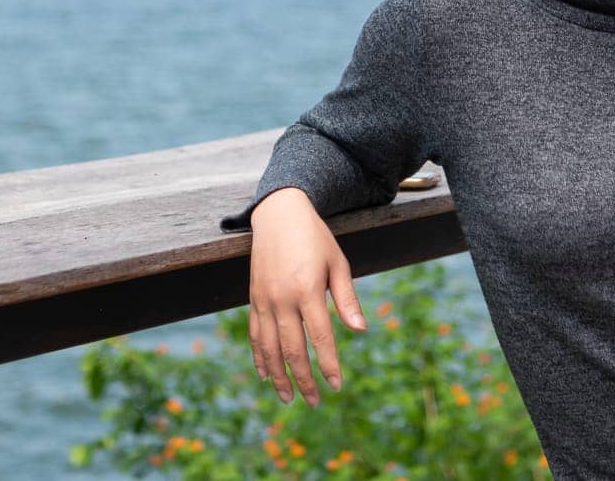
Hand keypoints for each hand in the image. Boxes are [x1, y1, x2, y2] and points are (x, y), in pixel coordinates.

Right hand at [246, 187, 368, 406]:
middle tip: (315, 402)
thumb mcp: (337, 262)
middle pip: (292, 349)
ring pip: (269, 347)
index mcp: (307, 289)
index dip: (329, 364)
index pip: (320, 337)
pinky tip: (265, 375)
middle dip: (304, 379)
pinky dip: (259, 357)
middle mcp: (282, 298)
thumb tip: (360, 330)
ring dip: (278, 376)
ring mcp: (264, 299)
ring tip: (288, 398)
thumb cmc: (315, 238)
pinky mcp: (253, 298)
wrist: (278, 213)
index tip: (336, 386)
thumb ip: (346, 298)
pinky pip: (254, 334)